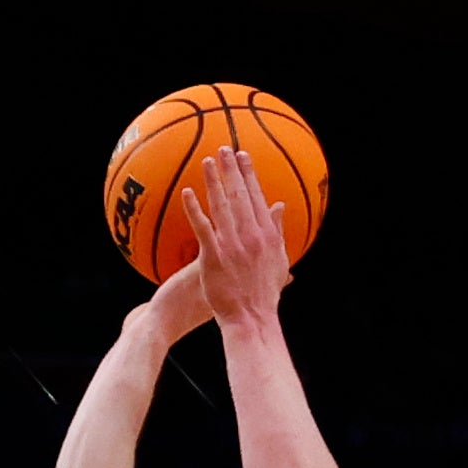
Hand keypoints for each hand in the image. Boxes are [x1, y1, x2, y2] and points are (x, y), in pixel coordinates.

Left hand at [180, 135, 291, 330]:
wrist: (252, 318)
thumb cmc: (263, 293)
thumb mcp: (278, 260)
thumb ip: (278, 231)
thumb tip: (279, 206)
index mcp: (268, 235)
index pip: (258, 198)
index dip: (250, 176)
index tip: (243, 156)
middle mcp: (252, 235)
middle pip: (241, 196)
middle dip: (232, 170)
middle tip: (224, 149)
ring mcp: (233, 245)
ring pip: (223, 206)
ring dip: (215, 181)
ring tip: (207, 161)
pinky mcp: (214, 256)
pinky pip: (202, 228)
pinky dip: (195, 209)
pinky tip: (188, 192)